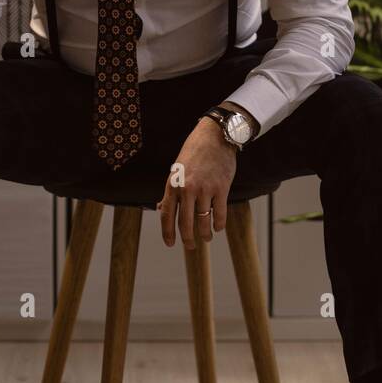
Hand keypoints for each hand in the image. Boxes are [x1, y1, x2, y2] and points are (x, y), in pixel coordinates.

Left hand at [157, 117, 237, 249]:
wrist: (215, 136)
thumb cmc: (194, 152)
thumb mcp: (177, 169)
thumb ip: (170, 190)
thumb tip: (160, 209)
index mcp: (173, 184)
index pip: (166, 214)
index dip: (167, 232)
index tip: (170, 243)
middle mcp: (187, 188)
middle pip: (185, 223)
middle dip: (187, 239)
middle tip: (190, 246)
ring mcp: (205, 189)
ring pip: (203, 221)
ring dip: (205, 234)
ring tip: (206, 238)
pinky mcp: (221, 188)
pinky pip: (219, 214)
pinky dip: (218, 224)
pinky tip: (218, 228)